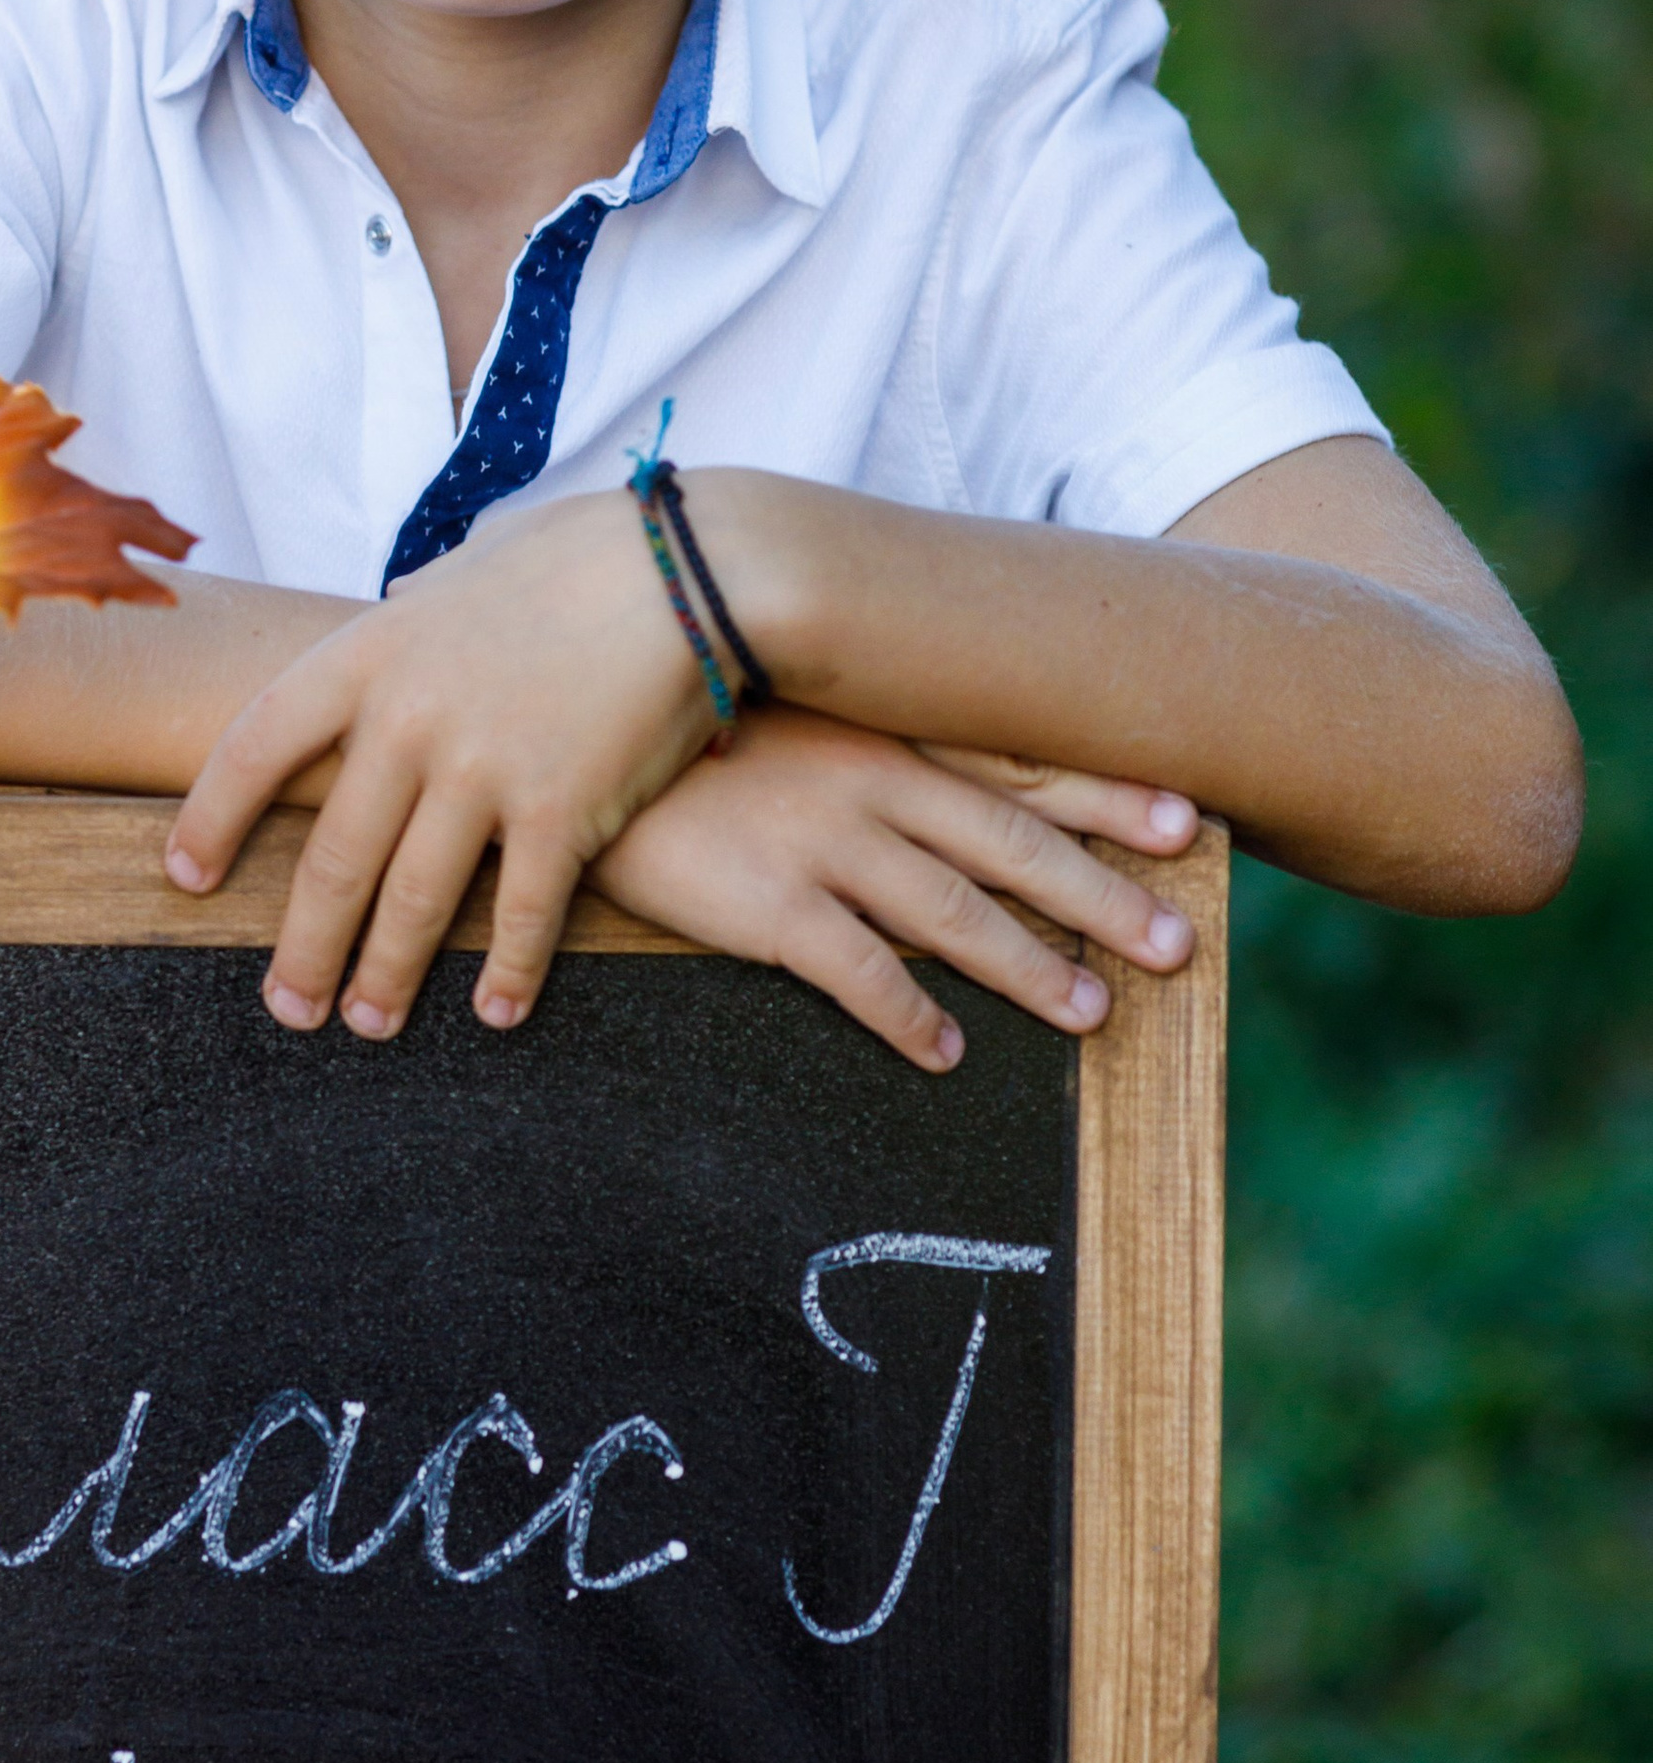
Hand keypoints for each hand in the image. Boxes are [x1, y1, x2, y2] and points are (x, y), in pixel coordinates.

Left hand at [166, 492, 720, 1036]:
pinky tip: (498, 1013)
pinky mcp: (562, 813)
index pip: (255, 744)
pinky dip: (507, 975)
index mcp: (370, 654)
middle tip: (287, 1007)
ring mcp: (482, 770)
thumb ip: (415, 610)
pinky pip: (521, 916)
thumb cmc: (582, 556)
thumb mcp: (465, 567)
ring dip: (386, 977)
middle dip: (302, 948)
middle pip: (331, 858)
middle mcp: (409, 720)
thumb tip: (393, 609)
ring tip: (369, 1023)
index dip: (212, 818)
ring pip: (413, 903)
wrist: (690, 565)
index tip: (186, 877)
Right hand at [589, 706, 1198, 1070]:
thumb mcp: (779, 710)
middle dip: (1102, 895)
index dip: (1107, 796)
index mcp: (880, 735)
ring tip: (1090, 1012)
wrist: (572, 736)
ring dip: (1028, 967)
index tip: (1189, 821)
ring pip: (952, 913)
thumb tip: (916, 765)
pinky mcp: (766, 904)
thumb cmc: (679, 726)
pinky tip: (947, 1052)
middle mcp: (870, 785)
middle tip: (1176, 945)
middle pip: (1013, 846)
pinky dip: (908, 1016)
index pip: (1018, 763)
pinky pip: (857, 972)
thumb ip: (852, 734)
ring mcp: (822, 842)